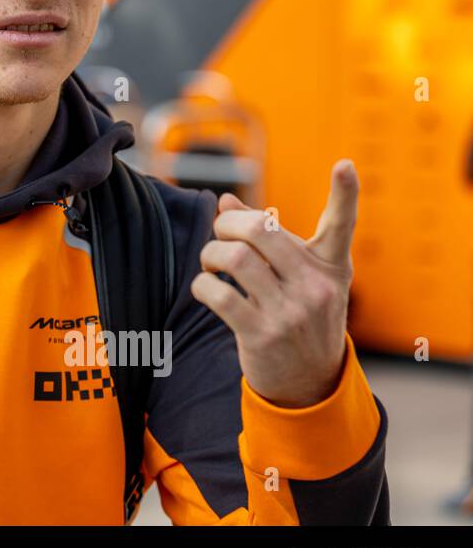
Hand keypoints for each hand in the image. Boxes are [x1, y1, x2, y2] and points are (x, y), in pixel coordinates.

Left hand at [190, 159, 357, 407]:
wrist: (310, 382)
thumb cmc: (301, 314)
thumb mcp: (299, 275)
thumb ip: (266, 237)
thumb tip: (224, 200)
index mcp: (330, 265)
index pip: (341, 225)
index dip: (345, 193)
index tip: (344, 164)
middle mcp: (315, 286)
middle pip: (260, 230)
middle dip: (228, 225)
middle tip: (221, 235)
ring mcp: (290, 311)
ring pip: (234, 259)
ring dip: (210, 254)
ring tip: (211, 263)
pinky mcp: (262, 334)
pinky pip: (218, 293)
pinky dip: (201, 285)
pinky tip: (206, 289)